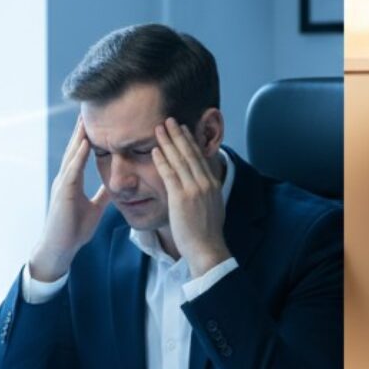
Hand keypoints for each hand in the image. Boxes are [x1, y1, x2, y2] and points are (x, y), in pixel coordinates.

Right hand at [30, 117, 109, 281]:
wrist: (60, 248)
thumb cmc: (74, 229)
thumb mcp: (94, 208)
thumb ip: (102, 195)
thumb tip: (114, 186)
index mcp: (73, 181)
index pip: (82, 153)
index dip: (88, 137)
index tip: (96, 120)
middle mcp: (66, 178)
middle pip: (75, 149)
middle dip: (82, 129)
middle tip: (89, 108)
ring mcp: (63, 184)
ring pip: (72, 155)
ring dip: (79, 136)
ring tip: (86, 119)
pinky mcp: (63, 193)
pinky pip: (72, 171)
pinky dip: (78, 157)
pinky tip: (85, 144)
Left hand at [152, 117, 230, 275]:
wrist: (207, 248)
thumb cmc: (207, 234)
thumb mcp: (213, 208)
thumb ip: (207, 194)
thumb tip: (202, 189)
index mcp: (213, 184)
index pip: (200, 157)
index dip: (190, 141)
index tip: (183, 129)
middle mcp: (205, 182)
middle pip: (190, 153)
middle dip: (179, 134)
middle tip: (169, 120)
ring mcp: (194, 188)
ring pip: (179, 159)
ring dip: (168, 142)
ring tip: (159, 128)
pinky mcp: (181, 196)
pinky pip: (169, 173)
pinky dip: (162, 160)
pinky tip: (155, 150)